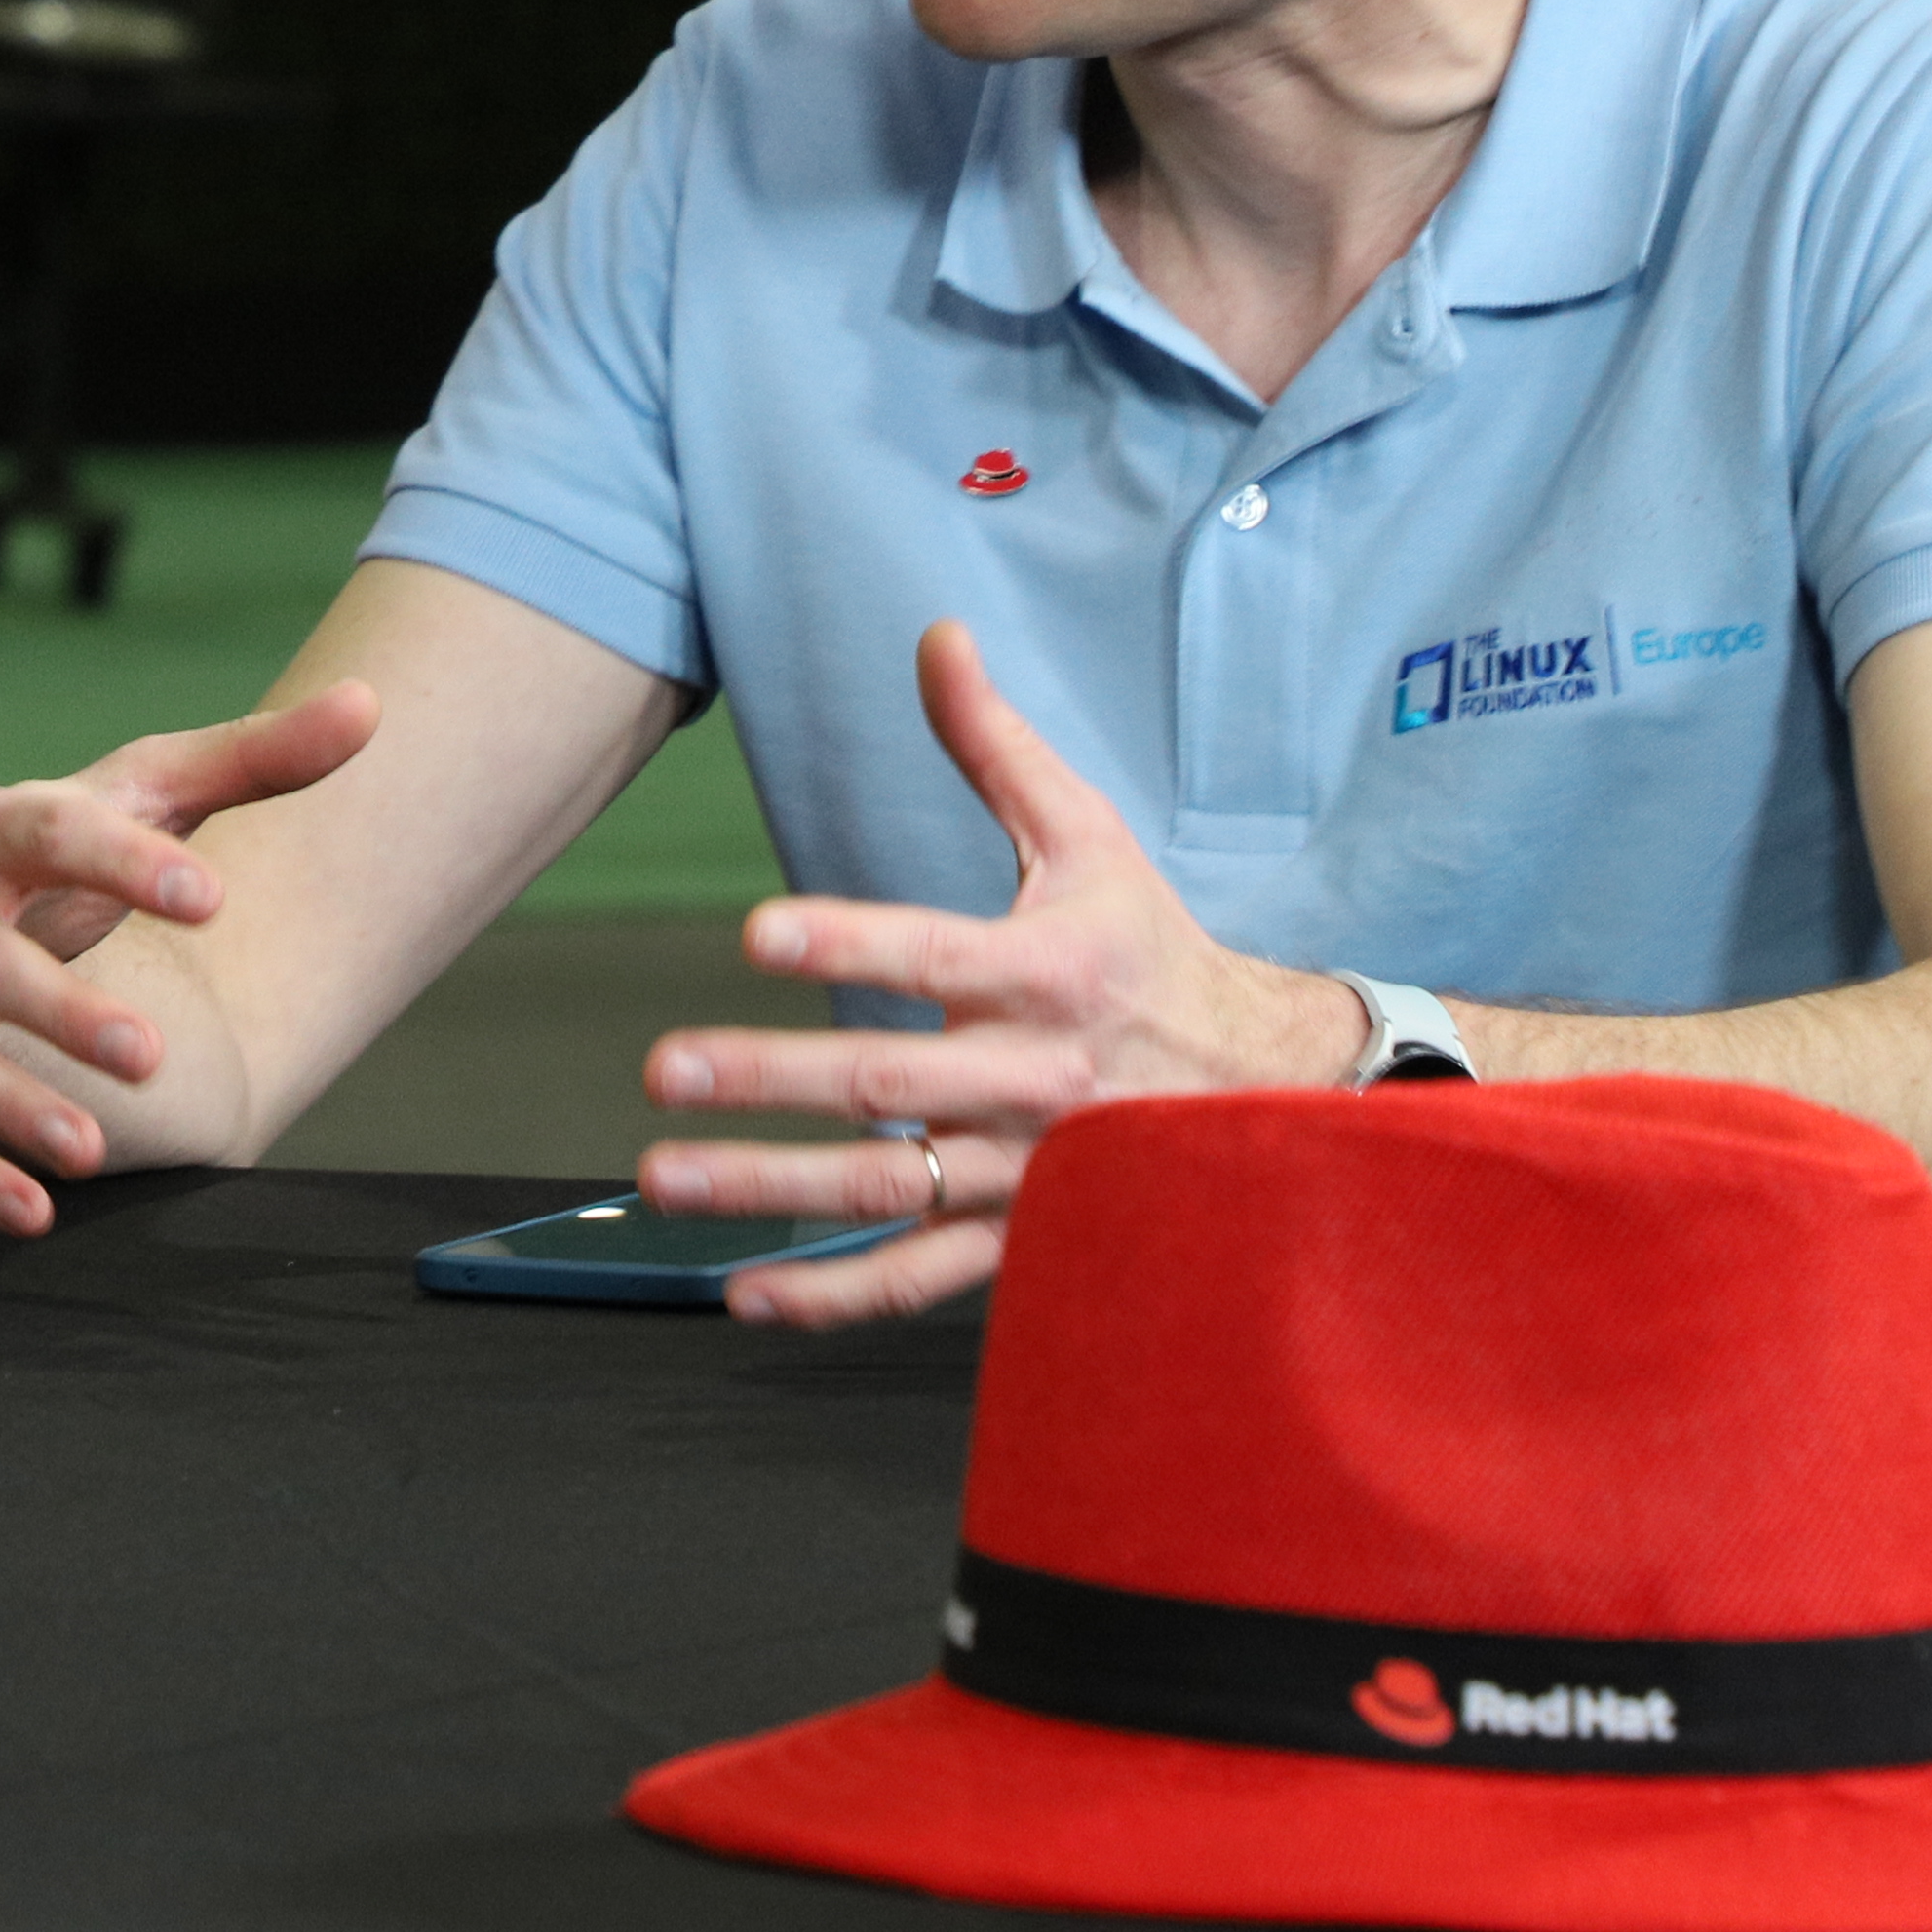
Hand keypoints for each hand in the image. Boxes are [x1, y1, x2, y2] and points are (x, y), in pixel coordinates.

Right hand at [0, 686, 376, 1233]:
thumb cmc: (51, 845)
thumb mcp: (141, 795)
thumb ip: (251, 759)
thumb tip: (370, 706)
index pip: (57, 836)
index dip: (127, 864)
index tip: (211, 898)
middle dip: (60, 1009)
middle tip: (148, 1056)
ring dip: (6, 1106)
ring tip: (92, 1151)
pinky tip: (32, 1212)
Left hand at [635, 619, 1360, 1323]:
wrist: (1268, 1085)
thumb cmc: (1151, 950)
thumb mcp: (1089, 837)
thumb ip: (997, 746)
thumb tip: (935, 637)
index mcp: (1050, 971)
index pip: (934, 955)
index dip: (846, 942)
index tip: (756, 933)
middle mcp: (1036, 1078)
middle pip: (888, 1082)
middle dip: (767, 1080)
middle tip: (664, 1070)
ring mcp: (1028, 1173)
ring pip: (887, 1190)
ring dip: (768, 1190)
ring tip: (665, 1173)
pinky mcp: (1025, 1241)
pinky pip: (922, 1280)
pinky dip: (835, 1294)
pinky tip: (747, 1290)